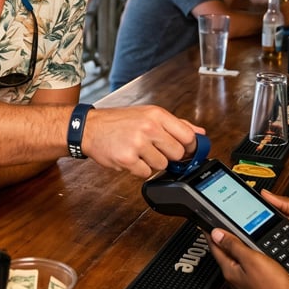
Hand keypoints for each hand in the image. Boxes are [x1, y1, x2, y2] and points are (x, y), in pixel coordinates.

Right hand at [80, 106, 205, 176]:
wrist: (89, 128)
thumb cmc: (118, 122)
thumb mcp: (148, 115)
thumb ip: (176, 124)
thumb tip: (200, 133)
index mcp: (156, 114)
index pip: (188, 136)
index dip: (189, 147)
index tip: (186, 151)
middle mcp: (149, 127)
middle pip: (178, 153)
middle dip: (169, 155)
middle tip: (155, 149)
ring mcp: (138, 144)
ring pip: (162, 165)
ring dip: (152, 163)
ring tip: (138, 152)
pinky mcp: (127, 159)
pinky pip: (146, 173)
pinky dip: (139, 170)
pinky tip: (130, 158)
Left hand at [207, 228, 288, 288]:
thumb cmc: (272, 286)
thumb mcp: (251, 259)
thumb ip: (233, 246)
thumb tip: (217, 234)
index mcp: (229, 271)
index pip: (215, 248)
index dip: (211, 234)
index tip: (206, 225)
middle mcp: (235, 278)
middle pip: (224, 254)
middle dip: (221, 241)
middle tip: (219, 228)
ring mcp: (245, 282)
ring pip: (237, 260)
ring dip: (236, 248)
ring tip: (234, 237)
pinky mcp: (256, 284)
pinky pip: (248, 266)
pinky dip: (248, 257)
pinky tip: (253, 253)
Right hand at [260, 191, 288, 270]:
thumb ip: (288, 203)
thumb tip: (266, 193)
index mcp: (288, 217)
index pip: (266, 216)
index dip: (255, 216)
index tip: (244, 216)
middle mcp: (286, 234)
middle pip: (266, 235)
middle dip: (260, 236)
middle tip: (252, 234)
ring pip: (272, 251)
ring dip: (270, 250)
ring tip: (269, 247)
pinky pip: (283, 264)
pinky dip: (280, 264)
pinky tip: (278, 261)